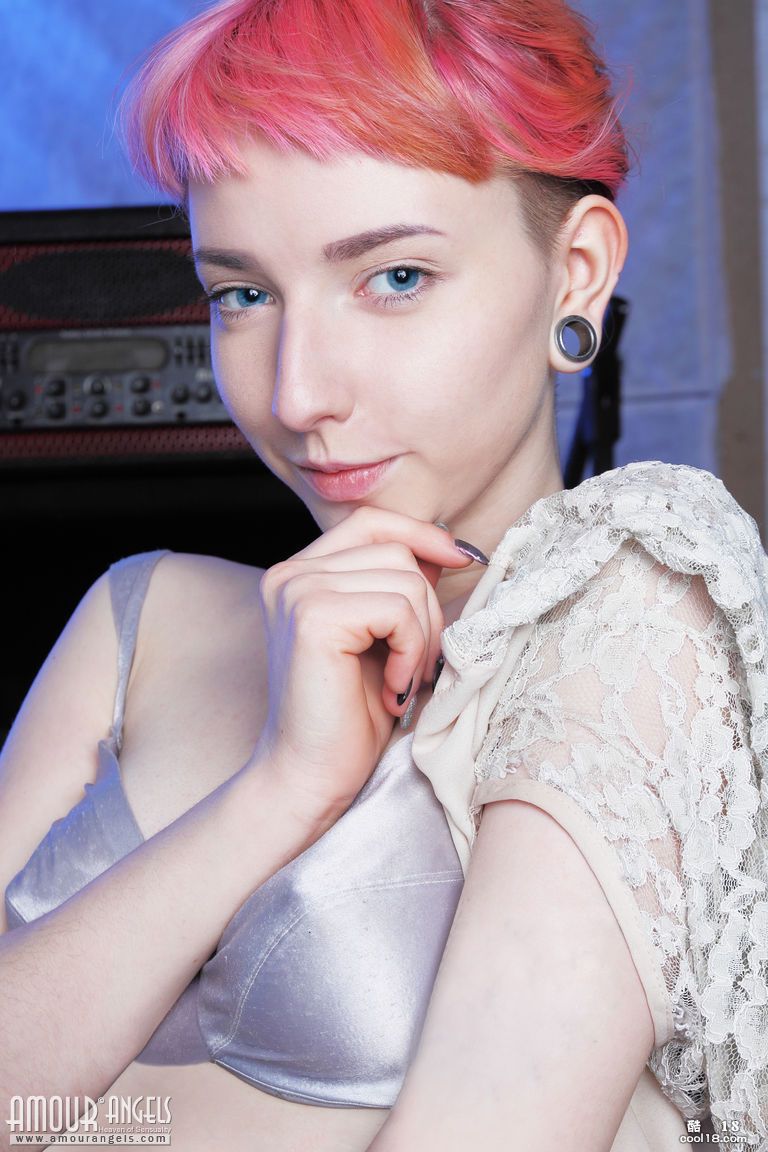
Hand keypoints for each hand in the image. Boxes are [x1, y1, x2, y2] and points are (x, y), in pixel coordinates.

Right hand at [249, 507, 472, 821]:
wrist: (309, 777)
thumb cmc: (348, 717)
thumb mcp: (382, 640)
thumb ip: (399, 590)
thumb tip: (449, 549)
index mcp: (299, 574)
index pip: (372, 523)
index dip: (422, 535)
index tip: (464, 560)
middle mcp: (290, 574)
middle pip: (397, 551)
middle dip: (428, 609)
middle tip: (418, 667)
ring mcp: (297, 591)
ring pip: (405, 580)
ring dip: (423, 636)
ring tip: (404, 681)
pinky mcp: (313, 616)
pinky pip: (398, 609)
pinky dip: (412, 650)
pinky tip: (395, 687)